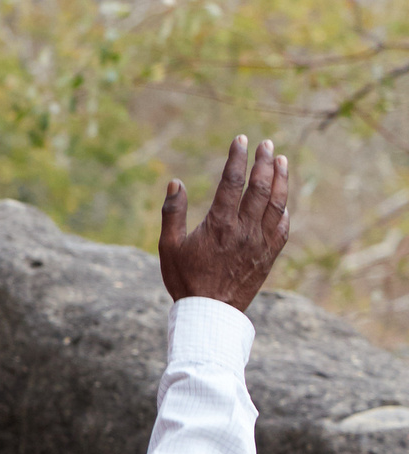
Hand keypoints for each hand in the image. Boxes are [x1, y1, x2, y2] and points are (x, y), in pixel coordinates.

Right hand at [159, 133, 289, 311]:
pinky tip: (283, 200)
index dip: (237, 158)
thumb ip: (172, 212)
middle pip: (260, 187)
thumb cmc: (185, 279)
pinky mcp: (269, 255)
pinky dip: (284, 210)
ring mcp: (261, 242)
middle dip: (265, 162)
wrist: (210, 312)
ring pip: (277, 204)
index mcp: (219, 224)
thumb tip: (176, 182)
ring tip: (283, 161)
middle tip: (267, 144)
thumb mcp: (168, 246)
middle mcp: (244, 230)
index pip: (232, 182)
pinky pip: (283, 227)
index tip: (241, 140)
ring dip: (281, 180)